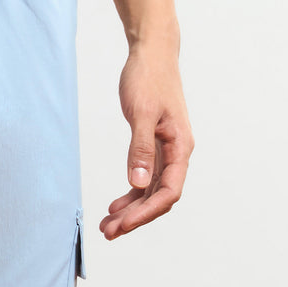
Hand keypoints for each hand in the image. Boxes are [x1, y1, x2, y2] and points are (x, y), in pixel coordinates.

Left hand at [101, 42, 194, 238]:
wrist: (152, 54)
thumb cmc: (148, 78)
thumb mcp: (142, 114)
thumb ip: (140, 149)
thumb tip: (137, 184)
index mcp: (180, 147)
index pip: (168, 191)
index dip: (146, 212)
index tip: (123, 224)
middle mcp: (176, 153)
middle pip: (159, 197)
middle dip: (135, 217)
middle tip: (108, 232)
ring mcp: (166, 151)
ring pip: (151, 191)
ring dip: (130, 210)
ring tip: (107, 225)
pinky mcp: (154, 146)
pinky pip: (145, 179)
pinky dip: (131, 194)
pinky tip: (115, 205)